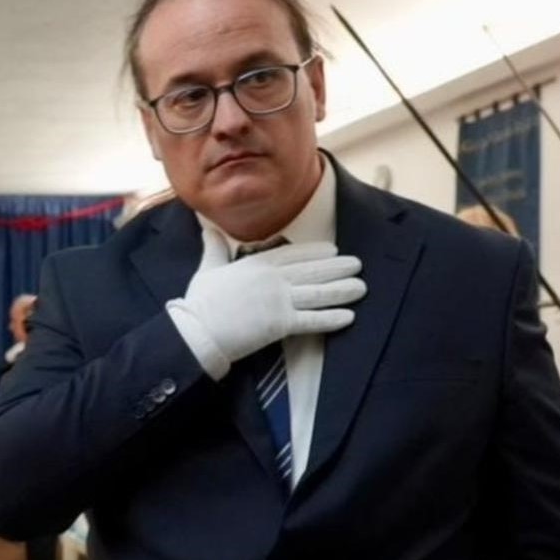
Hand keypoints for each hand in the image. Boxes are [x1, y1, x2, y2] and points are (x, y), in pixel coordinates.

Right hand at [167, 242, 365, 378]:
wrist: (197, 330)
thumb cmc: (199, 302)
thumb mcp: (207, 269)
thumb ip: (214, 248)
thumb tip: (209, 229)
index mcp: (256, 263)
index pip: (293, 254)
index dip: (315, 252)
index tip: (332, 250)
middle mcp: (272, 278)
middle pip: (312, 270)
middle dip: (337, 268)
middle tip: (357, 265)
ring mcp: (278, 300)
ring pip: (318, 292)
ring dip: (342, 290)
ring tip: (361, 287)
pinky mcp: (280, 323)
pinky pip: (312, 320)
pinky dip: (331, 318)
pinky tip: (348, 316)